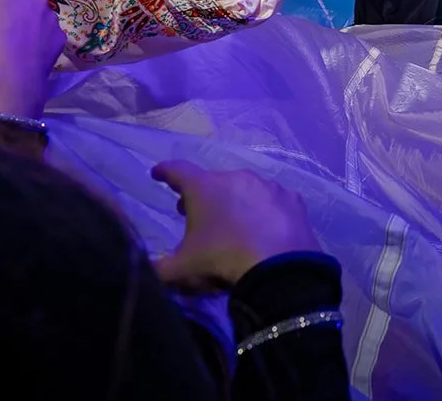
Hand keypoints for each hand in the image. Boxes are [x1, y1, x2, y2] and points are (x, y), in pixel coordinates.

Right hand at [0, 0, 64, 117]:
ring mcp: (49, 19)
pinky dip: (30, 43)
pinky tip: (19, 56)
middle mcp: (32, 1)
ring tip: (0, 47)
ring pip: (27, 21)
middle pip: (6, 10)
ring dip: (14, 30)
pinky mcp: (59, 39)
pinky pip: (40, 37)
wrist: (9, 87)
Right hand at [150, 163, 320, 292]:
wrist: (279, 268)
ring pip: (244, 188)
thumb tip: (149, 270)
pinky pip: (271, 201)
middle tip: (194, 212)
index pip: (178, 171)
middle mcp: (235, 177)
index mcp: (204, 187)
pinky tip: (265, 226)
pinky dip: (264, 210)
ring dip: (234, 200)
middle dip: (201, 194)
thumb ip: (159, 269)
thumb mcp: (182, 269)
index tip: (158, 173)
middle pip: (212, 180)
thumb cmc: (222, 259)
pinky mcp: (292, 199)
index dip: (166, 172)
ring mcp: (267, 186)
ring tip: (231, 221)